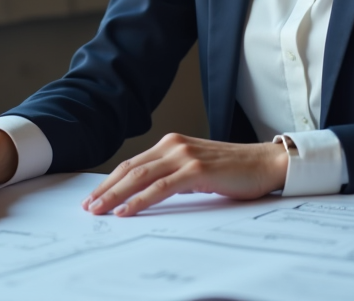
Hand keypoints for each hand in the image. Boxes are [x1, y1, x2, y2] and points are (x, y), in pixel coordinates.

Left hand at [82, 132, 287, 217]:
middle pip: (130, 169)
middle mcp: (174, 145)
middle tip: (88, 206)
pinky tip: (126, 210)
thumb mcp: (196, 169)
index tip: (94, 196)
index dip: (110, 181)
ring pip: (140, 177)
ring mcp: (185, 156)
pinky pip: (161, 187)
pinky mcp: (197, 170)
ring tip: (98, 209)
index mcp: (172, 144)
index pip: (133, 163)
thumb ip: (173, 175)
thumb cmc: (234, 170)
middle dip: (105, 189)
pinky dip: (139, 199)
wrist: (266, 163)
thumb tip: (146, 193)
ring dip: (115, 195)